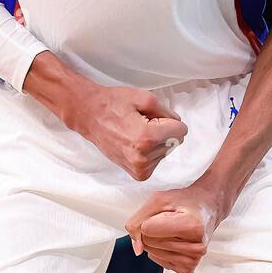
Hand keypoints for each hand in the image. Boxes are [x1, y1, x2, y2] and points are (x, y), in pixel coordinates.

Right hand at [68, 86, 188, 180]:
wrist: (90, 116)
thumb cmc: (114, 104)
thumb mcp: (144, 97)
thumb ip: (166, 111)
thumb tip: (178, 124)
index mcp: (147, 137)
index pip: (181, 130)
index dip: (169, 120)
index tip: (152, 117)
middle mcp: (143, 157)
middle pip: (174, 142)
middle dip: (162, 131)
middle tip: (141, 123)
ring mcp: (139, 168)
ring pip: (166, 151)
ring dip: (155, 141)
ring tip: (135, 132)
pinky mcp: (136, 174)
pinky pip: (156, 161)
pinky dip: (150, 152)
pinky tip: (135, 143)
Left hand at [125, 184, 226, 272]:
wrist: (206, 209)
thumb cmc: (183, 202)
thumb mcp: (158, 199)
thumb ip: (138, 221)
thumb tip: (137, 249)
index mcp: (192, 225)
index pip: (147, 229)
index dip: (149, 218)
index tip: (165, 212)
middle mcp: (197, 246)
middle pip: (148, 242)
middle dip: (151, 230)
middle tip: (169, 220)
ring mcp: (194, 260)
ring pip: (152, 253)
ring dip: (156, 241)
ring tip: (173, 230)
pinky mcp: (188, 269)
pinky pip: (161, 263)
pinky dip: (162, 252)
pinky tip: (174, 242)